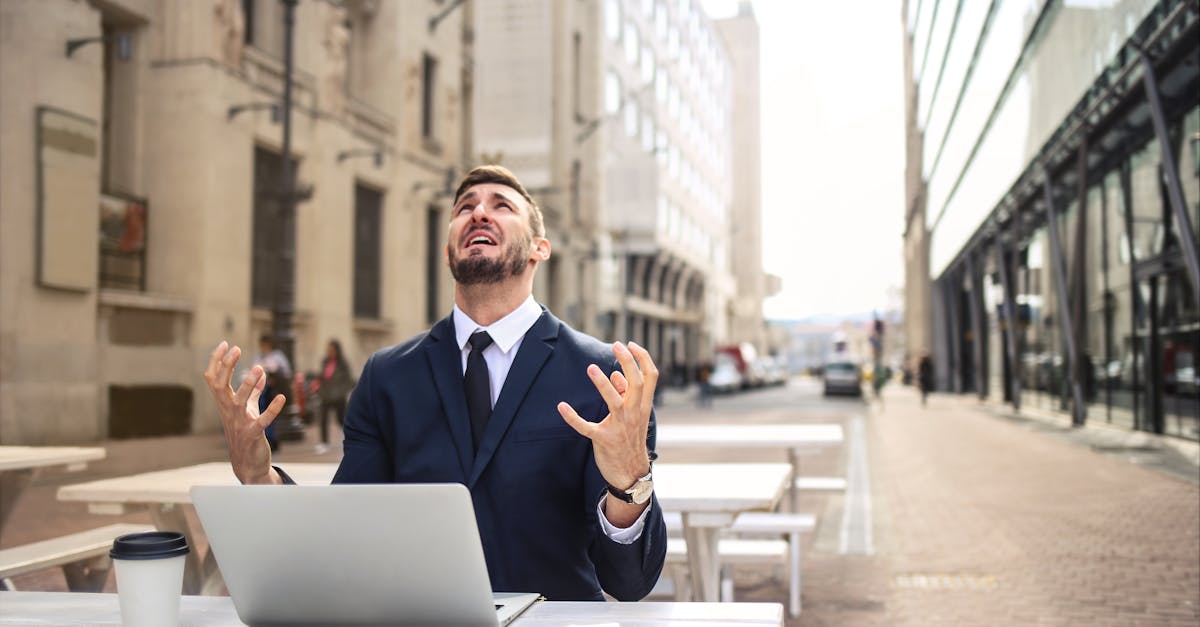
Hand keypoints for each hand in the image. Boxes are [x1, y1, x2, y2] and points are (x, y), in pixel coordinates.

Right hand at [203, 341, 283, 484]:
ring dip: (248, 385)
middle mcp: (228, 412)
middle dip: (227, 367)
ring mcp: (239, 424)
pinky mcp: (253, 435)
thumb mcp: (248, 410)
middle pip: (221, 386)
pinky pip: (262, 421)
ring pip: (239, 402)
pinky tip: (281, 397)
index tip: (224, 343)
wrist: (248, 465)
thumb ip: (253, 392)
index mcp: (225, 404)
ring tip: (258, 368)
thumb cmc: (246, 433)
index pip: (214, 379)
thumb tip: (261, 372)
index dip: (217, 361)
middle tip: (236, 349)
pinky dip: (271, 409)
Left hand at [558, 341, 656, 494]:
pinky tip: (562, 406)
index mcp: (643, 406)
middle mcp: (634, 414)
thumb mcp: (634, 416)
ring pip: (614, 402)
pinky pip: (586, 427)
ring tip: (591, 368)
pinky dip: (573, 417)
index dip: (643, 358)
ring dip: (602, 384)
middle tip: (616, 345)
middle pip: (636, 383)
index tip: (631, 344)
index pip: (650, 377)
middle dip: (627, 362)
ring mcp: (619, 427)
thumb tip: (616, 375)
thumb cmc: (630, 439)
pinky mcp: (603, 440)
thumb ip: (626, 395)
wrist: (631, 473)